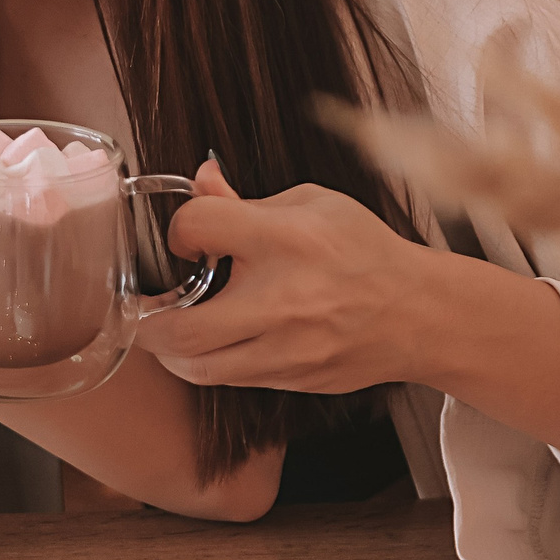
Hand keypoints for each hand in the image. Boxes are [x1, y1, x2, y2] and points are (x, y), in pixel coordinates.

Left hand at [144, 160, 442, 392]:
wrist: (419, 313)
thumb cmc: (364, 251)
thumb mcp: (313, 203)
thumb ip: (247, 199)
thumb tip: (199, 179)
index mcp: (285, 240)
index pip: (197, 226)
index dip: (179, 229)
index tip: (187, 236)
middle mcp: (281, 300)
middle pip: (178, 330)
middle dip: (145, 320)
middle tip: (140, 307)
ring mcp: (287, 349)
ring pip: (197, 368)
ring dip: (171, 351)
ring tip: (168, 330)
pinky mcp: (292, 380)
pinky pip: (230, 379)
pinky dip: (209, 363)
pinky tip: (211, 342)